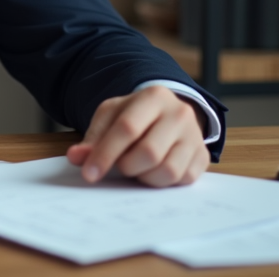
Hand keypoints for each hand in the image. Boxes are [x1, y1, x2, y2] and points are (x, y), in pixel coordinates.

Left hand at [65, 85, 208, 187]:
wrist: (167, 114)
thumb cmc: (134, 116)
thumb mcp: (111, 116)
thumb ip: (93, 138)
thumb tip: (76, 157)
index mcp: (153, 96)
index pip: (127, 128)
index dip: (105, 153)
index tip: (89, 173)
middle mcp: (180, 113)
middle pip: (148, 152)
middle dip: (126, 166)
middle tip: (119, 166)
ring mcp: (195, 136)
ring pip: (167, 170)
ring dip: (144, 177)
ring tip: (136, 167)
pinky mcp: (202, 157)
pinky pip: (182, 180)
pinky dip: (162, 182)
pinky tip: (153, 170)